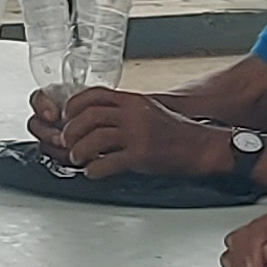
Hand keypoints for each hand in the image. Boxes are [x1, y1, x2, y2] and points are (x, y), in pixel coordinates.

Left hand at [52, 89, 219, 183]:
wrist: (201, 146)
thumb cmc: (174, 131)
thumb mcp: (146, 110)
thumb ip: (122, 111)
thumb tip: (94, 120)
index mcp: (132, 100)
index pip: (94, 94)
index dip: (74, 105)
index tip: (66, 117)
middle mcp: (133, 113)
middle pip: (89, 116)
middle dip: (71, 130)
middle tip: (67, 142)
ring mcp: (137, 133)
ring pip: (95, 138)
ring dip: (80, 150)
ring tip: (78, 158)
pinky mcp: (142, 154)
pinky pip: (109, 162)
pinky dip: (94, 169)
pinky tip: (93, 172)